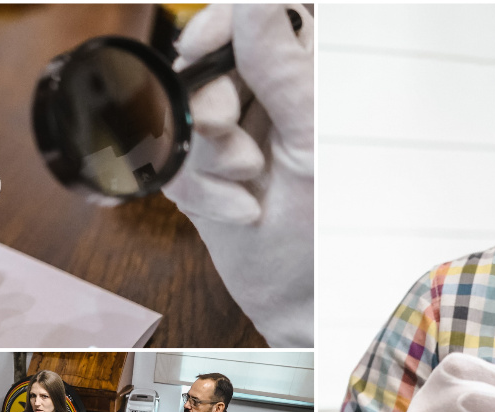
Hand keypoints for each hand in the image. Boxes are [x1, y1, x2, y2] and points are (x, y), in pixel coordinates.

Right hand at [160, 5, 313, 346]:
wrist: (295, 298)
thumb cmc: (324, 229)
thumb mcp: (309, 142)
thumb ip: (282, 68)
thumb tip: (255, 2)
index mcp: (303, 79)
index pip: (255, 17)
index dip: (219, 25)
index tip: (197, 48)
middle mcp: (263, 99)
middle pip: (207, 63)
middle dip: (209, 105)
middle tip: (229, 138)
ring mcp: (227, 133)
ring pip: (182, 111)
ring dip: (204, 156)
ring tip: (242, 185)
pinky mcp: (198, 167)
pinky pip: (169, 156)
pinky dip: (194, 186)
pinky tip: (232, 207)